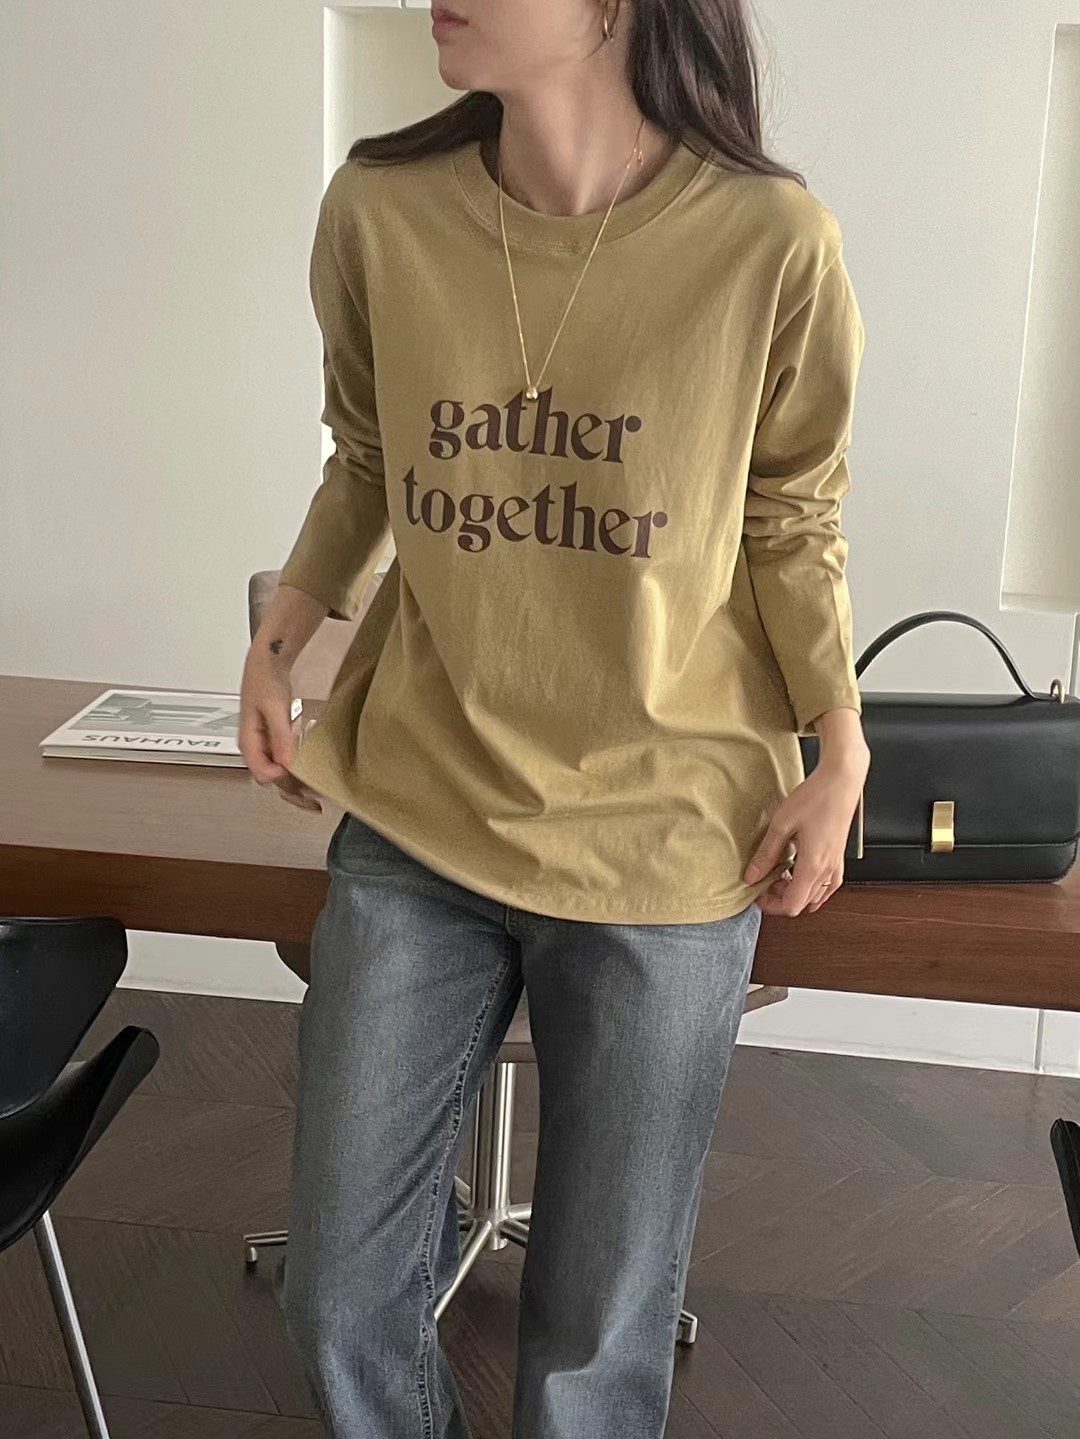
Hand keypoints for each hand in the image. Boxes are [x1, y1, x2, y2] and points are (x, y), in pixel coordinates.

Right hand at [238, 654, 321, 813]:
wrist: (268, 663)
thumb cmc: (266, 680)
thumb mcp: (275, 707)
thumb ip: (280, 736)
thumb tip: (285, 762)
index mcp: (248, 742)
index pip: (262, 773)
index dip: (282, 780)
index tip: (301, 777)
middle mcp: (255, 748)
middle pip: (270, 780)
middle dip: (291, 793)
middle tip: (314, 803)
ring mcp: (264, 746)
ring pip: (278, 775)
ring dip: (295, 786)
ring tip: (316, 796)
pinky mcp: (274, 742)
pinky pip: (283, 764)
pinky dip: (297, 773)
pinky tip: (310, 777)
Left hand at [744, 749, 866, 916]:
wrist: (841, 781)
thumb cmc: (816, 798)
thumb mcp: (781, 825)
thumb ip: (766, 854)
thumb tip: (751, 876)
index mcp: (813, 866)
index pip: (792, 905)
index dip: (771, 905)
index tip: (757, 893)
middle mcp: (827, 870)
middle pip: (803, 903)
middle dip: (780, 897)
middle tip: (764, 879)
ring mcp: (836, 864)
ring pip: (814, 895)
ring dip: (795, 890)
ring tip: (779, 872)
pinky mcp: (838, 856)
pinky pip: (827, 884)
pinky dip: (812, 886)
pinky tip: (800, 874)